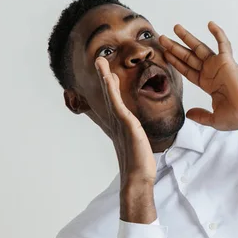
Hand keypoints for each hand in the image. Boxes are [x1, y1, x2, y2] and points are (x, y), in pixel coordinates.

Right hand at [95, 57, 156, 222]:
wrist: (138, 178)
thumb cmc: (140, 163)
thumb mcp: (138, 142)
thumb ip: (135, 133)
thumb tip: (136, 129)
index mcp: (121, 124)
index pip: (114, 100)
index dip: (110, 85)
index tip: (107, 71)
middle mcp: (117, 122)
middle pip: (109, 94)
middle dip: (103, 76)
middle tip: (98, 59)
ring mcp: (120, 123)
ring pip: (111, 96)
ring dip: (105, 78)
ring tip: (100, 62)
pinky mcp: (127, 126)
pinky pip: (119, 105)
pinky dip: (113, 91)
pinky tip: (111, 80)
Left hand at [159, 22, 237, 130]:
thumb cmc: (237, 115)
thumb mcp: (214, 119)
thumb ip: (201, 116)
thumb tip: (188, 114)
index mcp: (207, 84)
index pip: (187, 70)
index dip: (176, 62)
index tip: (165, 54)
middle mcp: (211, 72)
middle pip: (188, 57)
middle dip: (175, 48)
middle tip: (162, 39)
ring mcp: (219, 66)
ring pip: (200, 48)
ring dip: (188, 37)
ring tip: (175, 27)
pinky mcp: (228, 61)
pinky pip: (223, 44)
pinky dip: (217, 33)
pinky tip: (210, 24)